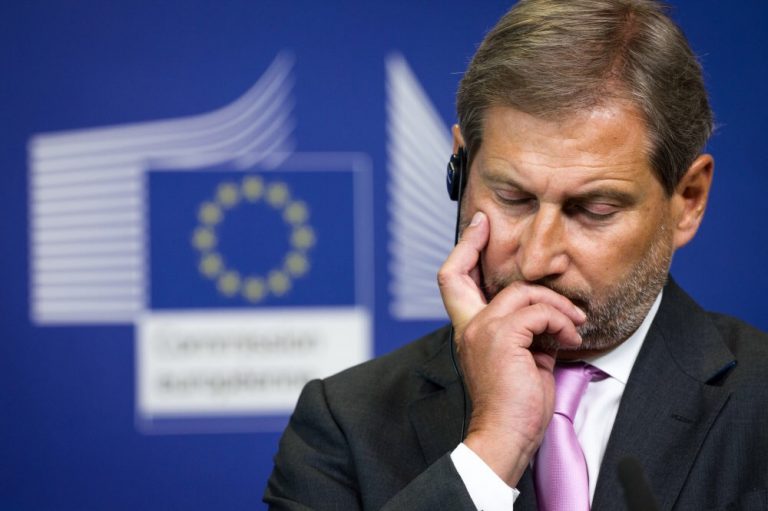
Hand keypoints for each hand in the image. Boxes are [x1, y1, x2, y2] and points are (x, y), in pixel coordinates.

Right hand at [437, 211, 585, 485]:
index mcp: (469, 331)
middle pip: (456, 272)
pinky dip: (561, 322)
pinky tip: (569, 340)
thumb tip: (548, 316)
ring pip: (523, 292)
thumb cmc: (516, 406)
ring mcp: (483, 330)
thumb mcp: (520, 359)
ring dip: (557, 305)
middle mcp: (469, 327)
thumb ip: (524, 332)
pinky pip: (539, 312)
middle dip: (472, 241)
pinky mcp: (503, 337)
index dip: (463, 251)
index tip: (477, 227)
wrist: (506, 436)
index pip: (452, 283)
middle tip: (487, 225)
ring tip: (573, 326)